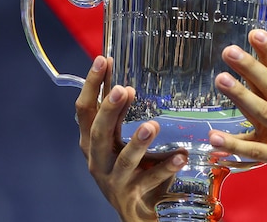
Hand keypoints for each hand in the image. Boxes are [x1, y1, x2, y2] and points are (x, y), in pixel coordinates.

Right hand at [75, 56, 186, 220]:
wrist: (137, 213)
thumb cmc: (130, 171)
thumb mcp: (120, 142)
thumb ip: (121, 117)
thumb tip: (125, 84)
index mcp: (92, 143)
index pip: (85, 111)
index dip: (92, 86)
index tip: (104, 59)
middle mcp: (98, 161)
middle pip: (98, 134)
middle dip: (109, 112)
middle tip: (122, 90)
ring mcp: (115, 181)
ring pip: (124, 160)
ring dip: (138, 142)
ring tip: (152, 125)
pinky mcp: (134, 196)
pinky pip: (151, 180)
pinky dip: (166, 167)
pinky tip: (181, 155)